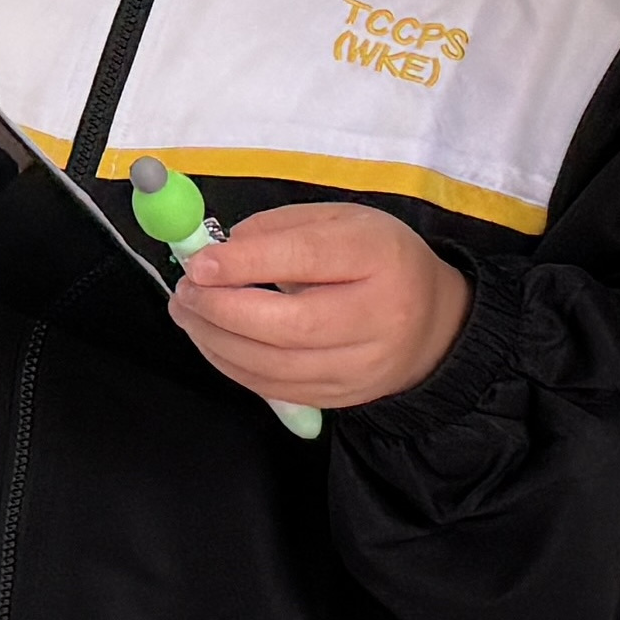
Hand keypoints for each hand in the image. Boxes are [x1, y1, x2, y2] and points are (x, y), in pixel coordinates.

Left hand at [164, 201, 472, 411]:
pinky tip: (211, 340)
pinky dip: (232, 365)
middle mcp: (378, 317)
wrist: (434, 325)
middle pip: (290, 325)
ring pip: (276, 366)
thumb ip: (280, 230)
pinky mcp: (343, 398)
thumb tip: (218, 253)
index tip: (200, 263)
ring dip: (217, 341)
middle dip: (223, 310)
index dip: (247, 263)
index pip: (308, 260)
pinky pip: (275, 389)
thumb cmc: (377, 260)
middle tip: (185, 292)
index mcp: (380, 257)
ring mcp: (362, 366)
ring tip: (187, 313)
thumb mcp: (340, 222)